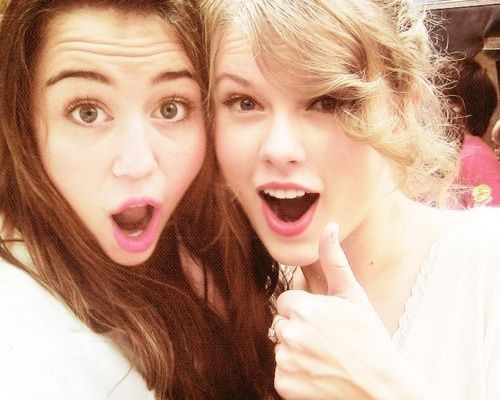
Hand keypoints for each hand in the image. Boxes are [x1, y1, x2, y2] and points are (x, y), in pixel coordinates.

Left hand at [272, 223, 429, 399]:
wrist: (381, 387)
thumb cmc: (369, 338)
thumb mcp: (353, 296)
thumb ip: (334, 260)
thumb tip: (330, 225)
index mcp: (304, 309)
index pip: (285, 301)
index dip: (304, 309)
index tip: (324, 320)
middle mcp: (291, 335)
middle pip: (279, 323)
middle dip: (297, 328)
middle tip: (326, 340)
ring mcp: (286, 362)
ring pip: (280, 347)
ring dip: (295, 351)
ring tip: (324, 357)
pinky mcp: (284, 385)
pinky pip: (280, 372)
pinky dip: (294, 375)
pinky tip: (318, 375)